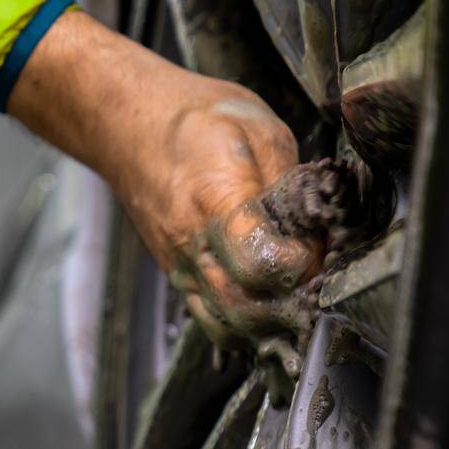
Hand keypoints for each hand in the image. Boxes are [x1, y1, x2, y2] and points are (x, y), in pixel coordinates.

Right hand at [7, 12, 320, 347]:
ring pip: (228, 326)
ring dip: (269, 323)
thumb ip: (290, 185)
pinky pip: (211, 320)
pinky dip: (243, 323)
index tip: (320, 247)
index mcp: (217, 201)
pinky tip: (266, 301)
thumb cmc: (195, 122)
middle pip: (248, 310)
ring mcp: (180, 267)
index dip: (302, 266)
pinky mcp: (177, 278)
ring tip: (295, 295)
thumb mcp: (259, 130)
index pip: (264, 264)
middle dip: (292, 306)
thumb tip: (316, 230)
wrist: (128, 126)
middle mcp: (192, 245)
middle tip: (318, 281)